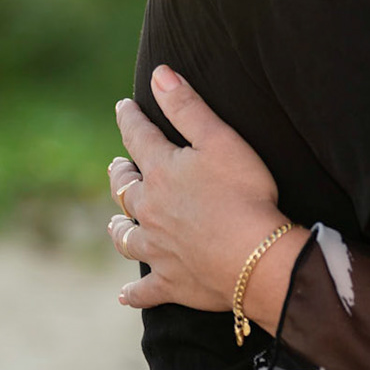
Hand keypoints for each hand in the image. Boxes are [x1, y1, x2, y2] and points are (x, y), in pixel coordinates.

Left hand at [108, 65, 291, 312]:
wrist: (255, 257)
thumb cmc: (244, 193)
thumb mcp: (220, 140)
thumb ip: (187, 107)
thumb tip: (158, 74)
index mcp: (161, 172)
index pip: (138, 138)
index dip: (130, 119)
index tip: (123, 107)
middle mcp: (149, 210)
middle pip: (125, 190)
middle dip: (120, 176)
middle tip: (117, 168)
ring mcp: (157, 249)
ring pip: (126, 238)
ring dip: (118, 227)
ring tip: (114, 222)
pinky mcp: (171, 283)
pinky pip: (145, 292)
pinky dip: (133, 294)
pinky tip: (124, 296)